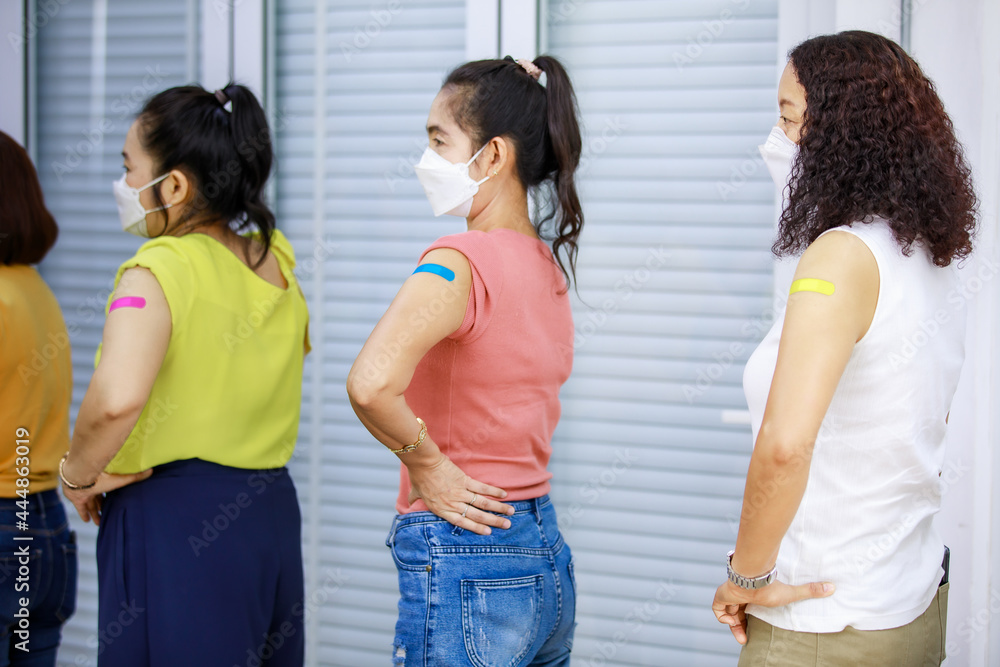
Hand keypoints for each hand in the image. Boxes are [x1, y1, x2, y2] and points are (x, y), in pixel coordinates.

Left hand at [62, 469, 152, 525]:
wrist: (79, 476)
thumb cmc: (101, 476)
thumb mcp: (120, 479)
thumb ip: (135, 477)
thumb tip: (151, 470)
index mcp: (102, 480)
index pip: (106, 489)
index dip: (109, 495)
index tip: (112, 500)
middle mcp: (92, 486)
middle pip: (98, 497)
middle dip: (101, 505)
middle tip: (105, 512)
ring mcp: (83, 492)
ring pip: (90, 504)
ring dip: (94, 512)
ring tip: (99, 521)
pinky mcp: (76, 499)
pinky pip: (81, 509)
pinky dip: (84, 514)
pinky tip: (87, 521)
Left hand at [406, 453, 513, 535]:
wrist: (423, 462)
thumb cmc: (418, 476)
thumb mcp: (415, 492)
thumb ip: (414, 499)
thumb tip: (408, 502)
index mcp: (442, 509)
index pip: (462, 522)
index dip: (476, 527)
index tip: (488, 532)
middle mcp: (453, 503)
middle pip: (477, 515)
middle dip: (494, 521)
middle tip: (507, 525)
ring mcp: (460, 492)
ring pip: (483, 503)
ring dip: (498, 508)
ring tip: (510, 512)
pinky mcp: (464, 480)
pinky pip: (481, 488)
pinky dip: (493, 492)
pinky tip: (503, 495)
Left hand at [712, 579, 834, 644]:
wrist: (752, 578)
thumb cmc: (770, 586)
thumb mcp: (791, 593)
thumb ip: (810, 591)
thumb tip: (832, 587)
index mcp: (753, 596)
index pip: (747, 611)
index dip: (747, 623)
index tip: (750, 635)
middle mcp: (740, 596)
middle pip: (735, 615)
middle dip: (739, 628)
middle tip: (745, 641)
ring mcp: (729, 595)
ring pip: (726, 613)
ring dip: (732, 625)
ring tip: (742, 635)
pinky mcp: (721, 596)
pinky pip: (717, 610)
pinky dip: (723, 617)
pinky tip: (733, 620)